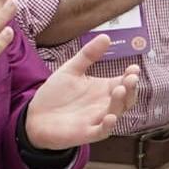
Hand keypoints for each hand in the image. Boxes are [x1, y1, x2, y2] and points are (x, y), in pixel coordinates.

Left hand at [21, 35, 140, 149]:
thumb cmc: (56, 94)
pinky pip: (102, 131)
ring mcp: (97, 119)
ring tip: (120, 89)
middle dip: (131, 89)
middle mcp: (104, 104)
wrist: (35, 116)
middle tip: (131, 78)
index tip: (133, 68)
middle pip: (126, 98)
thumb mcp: (71, 70)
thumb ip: (88, 55)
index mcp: (103, 89)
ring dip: (120, 103)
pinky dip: (108, 126)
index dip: (131, 76)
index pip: (123, 82)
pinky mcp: (87, 133)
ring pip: (116, 113)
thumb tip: (105, 36)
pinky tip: (110, 117)